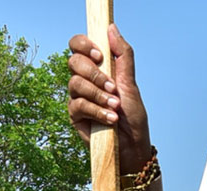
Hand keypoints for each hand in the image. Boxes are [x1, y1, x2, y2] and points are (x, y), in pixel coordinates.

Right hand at [68, 26, 151, 172]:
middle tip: (112, 87)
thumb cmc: (132, 116)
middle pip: (73, 62)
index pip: (77, 45)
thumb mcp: (131, 83)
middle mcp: (84, 80)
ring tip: (115, 107)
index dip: (83, 45)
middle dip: (94, 73)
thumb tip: (111, 28)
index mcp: (96, 68)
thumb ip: (123, 56)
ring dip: (99, 95)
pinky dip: (97, 111)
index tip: (100, 54)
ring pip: (75, 84)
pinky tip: (111, 119)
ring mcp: (77, 98)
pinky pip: (78, 105)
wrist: (132, 146)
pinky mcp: (75, 116)